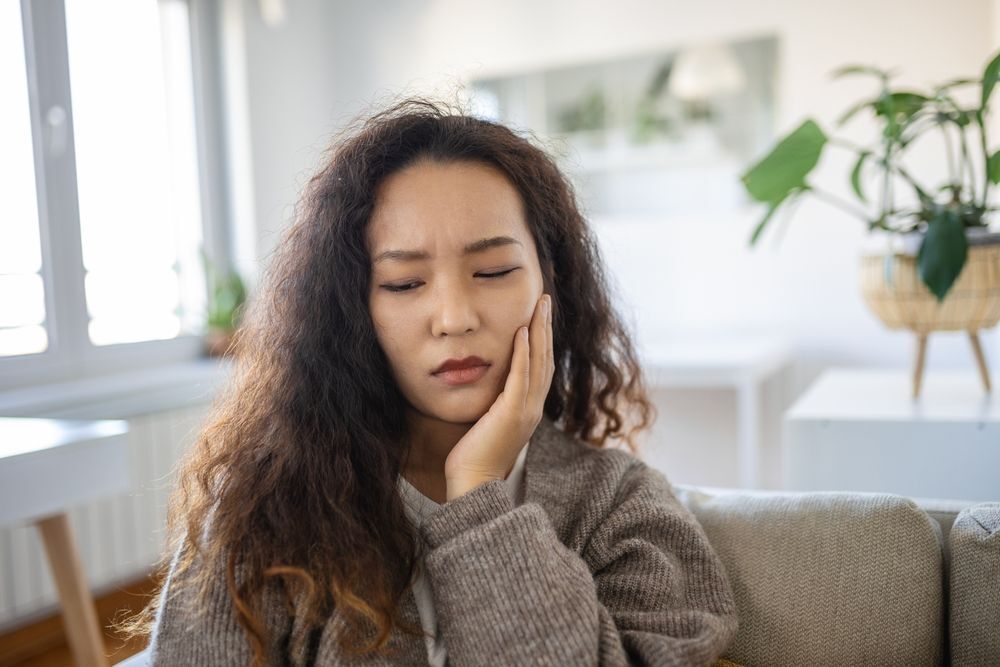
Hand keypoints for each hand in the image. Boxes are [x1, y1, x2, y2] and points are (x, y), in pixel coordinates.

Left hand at [443, 293, 553, 500]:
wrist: (473, 485)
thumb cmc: (474, 457)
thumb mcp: (488, 423)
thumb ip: (493, 404)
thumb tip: (488, 388)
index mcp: (529, 410)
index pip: (542, 367)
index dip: (543, 340)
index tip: (540, 315)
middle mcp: (533, 408)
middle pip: (546, 359)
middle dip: (547, 327)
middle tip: (546, 300)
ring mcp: (526, 411)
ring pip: (539, 363)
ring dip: (540, 331)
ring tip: (540, 306)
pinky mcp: (512, 414)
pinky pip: (521, 377)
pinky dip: (524, 353)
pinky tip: (523, 331)